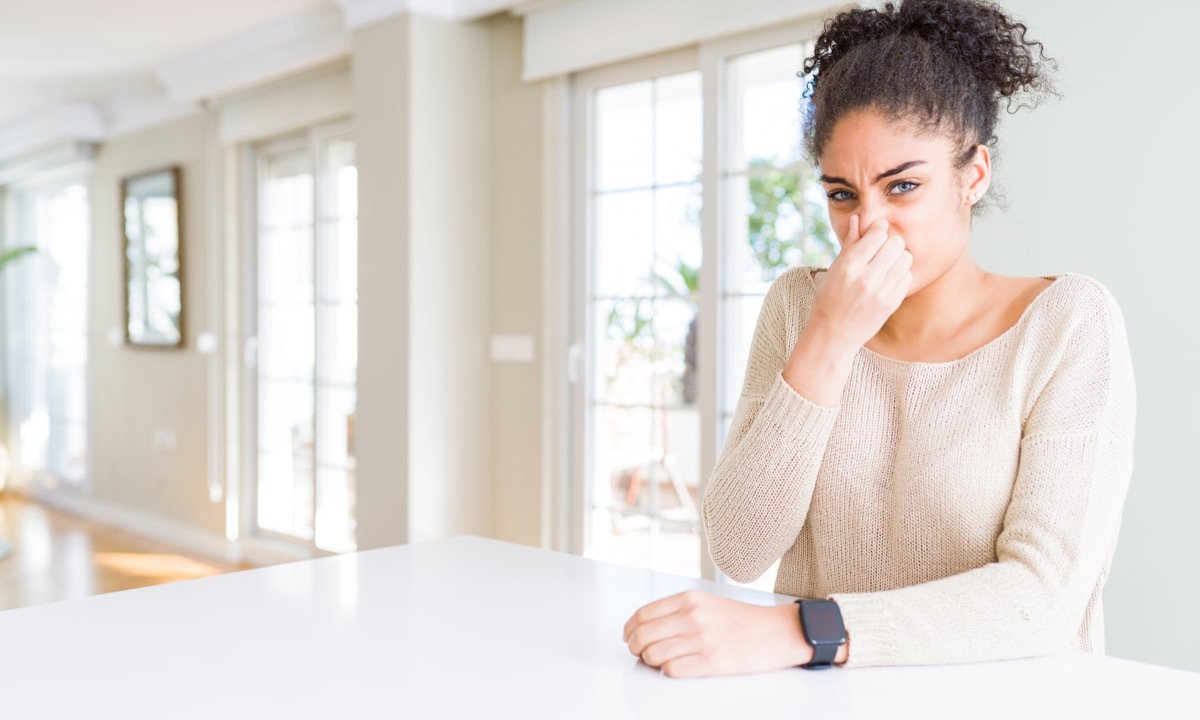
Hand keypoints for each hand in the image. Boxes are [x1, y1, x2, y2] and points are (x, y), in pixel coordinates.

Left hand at [623, 590, 811, 677]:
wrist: (776, 632)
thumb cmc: (741, 620)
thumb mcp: (706, 603)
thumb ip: (677, 610)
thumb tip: (646, 627)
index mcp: (689, 599)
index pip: (642, 614)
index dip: (630, 629)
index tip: (630, 637)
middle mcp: (692, 617)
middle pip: (643, 636)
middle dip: (636, 648)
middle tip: (640, 653)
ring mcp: (702, 639)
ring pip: (653, 655)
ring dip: (651, 662)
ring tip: (660, 661)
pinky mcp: (712, 662)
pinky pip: (672, 670)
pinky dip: (669, 671)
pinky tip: (677, 667)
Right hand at [780, 216, 911, 404]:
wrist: (833, 334)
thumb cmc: (829, 298)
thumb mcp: (834, 269)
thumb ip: (850, 243)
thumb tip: (858, 218)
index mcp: (850, 266)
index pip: (877, 234)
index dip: (878, 229)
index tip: (875, 232)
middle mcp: (867, 278)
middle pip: (895, 243)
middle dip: (889, 242)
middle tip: (880, 249)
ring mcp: (882, 292)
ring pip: (905, 257)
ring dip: (897, 257)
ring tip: (885, 264)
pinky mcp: (892, 303)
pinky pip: (907, 276)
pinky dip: (899, 274)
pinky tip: (887, 279)